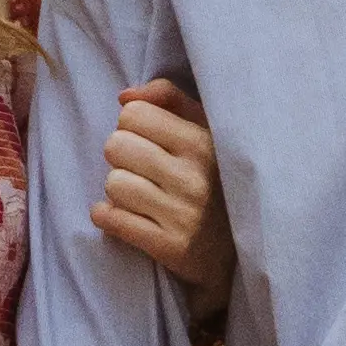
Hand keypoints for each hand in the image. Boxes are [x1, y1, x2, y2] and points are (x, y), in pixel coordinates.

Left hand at [93, 75, 234, 318]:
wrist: (239, 249)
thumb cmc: (216, 178)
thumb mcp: (206, 129)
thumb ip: (169, 99)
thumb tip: (124, 96)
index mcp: (203, 142)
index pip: (133, 114)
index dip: (133, 125)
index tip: (146, 140)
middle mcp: (194, 177)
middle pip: (116, 146)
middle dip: (122, 156)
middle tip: (138, 168)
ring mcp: (182, 215)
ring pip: (113, 184)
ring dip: (118, 189)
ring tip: (137, 194)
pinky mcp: (170, 247)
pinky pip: (112, 220)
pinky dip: (106, 216)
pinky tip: (120, 213)